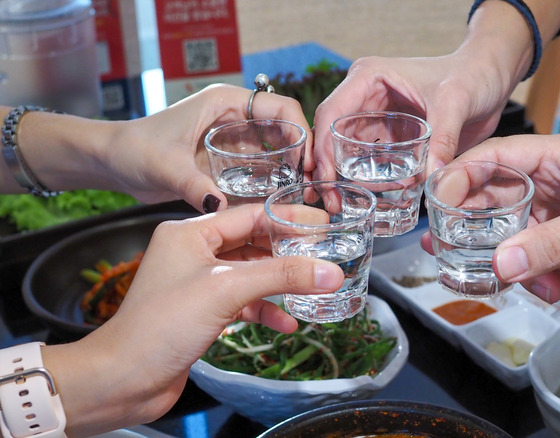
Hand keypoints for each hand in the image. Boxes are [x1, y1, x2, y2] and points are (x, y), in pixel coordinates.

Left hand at [44, 205, 343, 435]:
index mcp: (189, 232)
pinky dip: (264, 310)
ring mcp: (196, 283)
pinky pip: (242, 302)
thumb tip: (330, 271)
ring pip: (250, 275)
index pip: (250, 215)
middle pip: (252, 244)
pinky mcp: (201, 312)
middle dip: (288, 254)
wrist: (125, 378)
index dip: (288, 219)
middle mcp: (192, 252)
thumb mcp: (228, 290)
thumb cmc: (160, 325)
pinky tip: (285, 323)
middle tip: (323, 256)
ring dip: (279, 285)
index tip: (322, 225)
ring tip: (313, 289)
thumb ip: (282, 276)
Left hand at [101, 84, 311, 211]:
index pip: (280, 107)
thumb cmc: (133, 150)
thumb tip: (220, 204)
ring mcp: (232, 139)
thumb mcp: (164, 166)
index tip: (307, 162)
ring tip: (302, 198)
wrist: (111, 161)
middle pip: (285, 130)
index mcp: (225, 103)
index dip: (301, 131)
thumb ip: (193, 185)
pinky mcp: (226, 160)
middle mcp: (233, 117)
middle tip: (312, 186)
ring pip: (276, 151)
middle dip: (302, 155)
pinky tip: (280, 203)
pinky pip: (260, 169)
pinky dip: (273, 183)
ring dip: (291, 171)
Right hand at [311, 53, 512, 181]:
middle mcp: (366, 96)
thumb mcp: (456, 103)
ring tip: (343, 206)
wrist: (491, 79)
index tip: (326, 178)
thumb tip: (430, 179)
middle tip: (332, 201)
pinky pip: (372, 159)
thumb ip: (442, 139)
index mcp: (369, 77)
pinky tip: (369, 199)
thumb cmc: (472, 75)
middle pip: (332, 135)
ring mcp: (377, 117)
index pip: (332, 113)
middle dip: (327, 168)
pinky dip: (368, 179)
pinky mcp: (392, 135)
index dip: (323, 147)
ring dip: (344, 177)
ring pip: (348, 150)